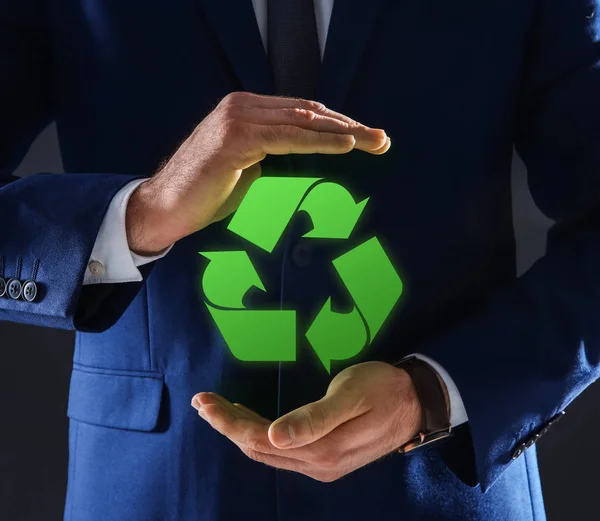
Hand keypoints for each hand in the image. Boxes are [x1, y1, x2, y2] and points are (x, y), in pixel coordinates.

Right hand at [126, 92, 390, 254]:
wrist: (165, 209)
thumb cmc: (207, 194)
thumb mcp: (251, 169)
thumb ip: (277, 156)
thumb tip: (312, 159)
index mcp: (248, 111)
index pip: (303, 113)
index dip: (338, 125)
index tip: (368, 139)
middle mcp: (243, 106)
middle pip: (308, 112)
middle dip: (350, 126)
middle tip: (383, 140)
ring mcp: (237, 118)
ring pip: (302, 121)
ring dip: (343, 132)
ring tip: (374, 142)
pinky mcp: (234, 137)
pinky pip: (287, 137)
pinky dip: (318, 141)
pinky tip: (346, 146)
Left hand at [191, 361, 421, 481]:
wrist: (416, 403)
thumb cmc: (384, 389)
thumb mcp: (351, 396)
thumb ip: (314, 419)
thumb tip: (274, 437)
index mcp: (321, 449)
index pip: (261, 439)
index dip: (228, 423)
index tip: (205, 401)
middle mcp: (317, 464)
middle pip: (258, 447)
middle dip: (227, 425)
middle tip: (203, 401)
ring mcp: (321, 465)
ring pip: (267, 450)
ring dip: (240, 430)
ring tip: (217, 409)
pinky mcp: (325, 458)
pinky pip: (280, 450)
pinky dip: (259, 434)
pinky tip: (249, 420)